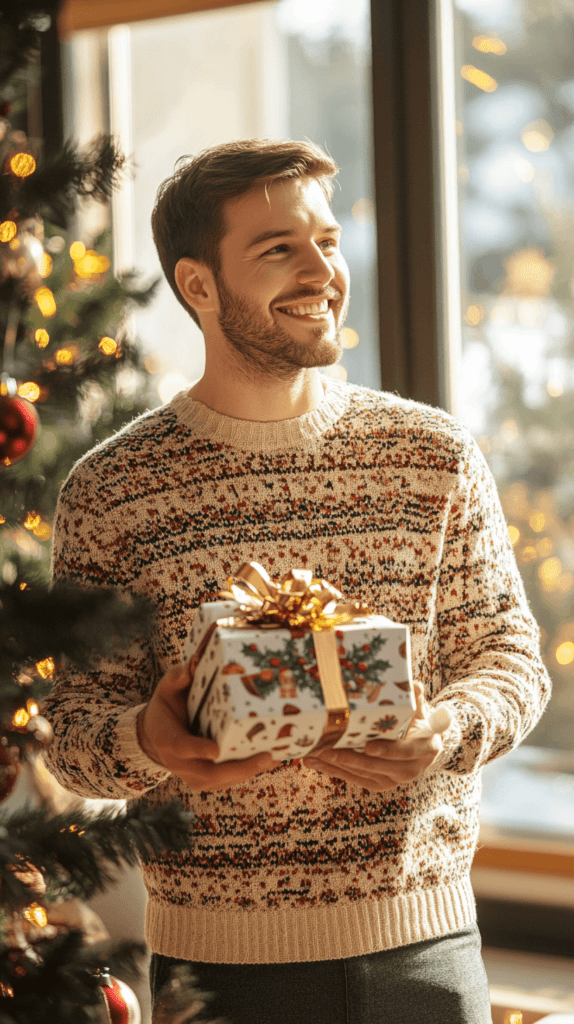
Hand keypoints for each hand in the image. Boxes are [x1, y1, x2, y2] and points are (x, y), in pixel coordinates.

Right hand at [137, 662, 273, 790]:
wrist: (156, 736)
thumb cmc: (166, 708)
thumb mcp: (166, 689)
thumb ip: (176, 678)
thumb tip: (190, 669)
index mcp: (168, 739)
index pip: (182, 747)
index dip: (198, 749)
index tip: (215, 750)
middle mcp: (179, 763)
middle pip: (208, 774)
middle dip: (238, 768)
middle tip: (265, 757)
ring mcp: (192, 775)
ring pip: (221, 780)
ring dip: (249, 772)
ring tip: (274, 758)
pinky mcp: (206, 780)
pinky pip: (227, 780)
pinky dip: (248, 772)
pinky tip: (270, 761)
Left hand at [302, 683, 449, 792]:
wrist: (423, 744)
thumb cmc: (419, 721)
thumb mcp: (420, 708)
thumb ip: (416, 699)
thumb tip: (413, 685)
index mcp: (425, 748)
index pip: (405, 751)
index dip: (387, 750)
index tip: (368, 746)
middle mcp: (411, 769)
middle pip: (377, 766)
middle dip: (350, 758)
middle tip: (326, 748)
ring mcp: (395, 779)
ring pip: (362, 774)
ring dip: (335, 766)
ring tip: (312, 755)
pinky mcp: (380, 783)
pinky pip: (355, 779)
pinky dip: (334, 771)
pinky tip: (315, 762)